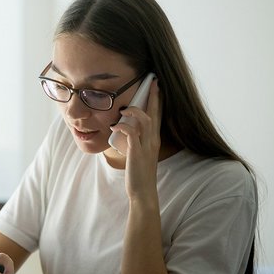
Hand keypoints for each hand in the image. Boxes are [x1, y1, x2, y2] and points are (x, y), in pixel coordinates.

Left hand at [110, 80, 161, 201]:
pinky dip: (123, 127)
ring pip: (145, 120)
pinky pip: (132, 134)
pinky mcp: (137, 152)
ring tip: (124, 110)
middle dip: (153, 97)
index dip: (158, 101)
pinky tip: (116, 127)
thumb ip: (135, 141)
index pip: (158, 116)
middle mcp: (153, 140)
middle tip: (152, 82)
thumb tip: (125, 130)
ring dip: (134, 111)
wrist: (142, 192)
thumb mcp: (139, 153)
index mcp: (154, 140)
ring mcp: (146, 146)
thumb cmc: (138, 173)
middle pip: (154, 113)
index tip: (157, 87)